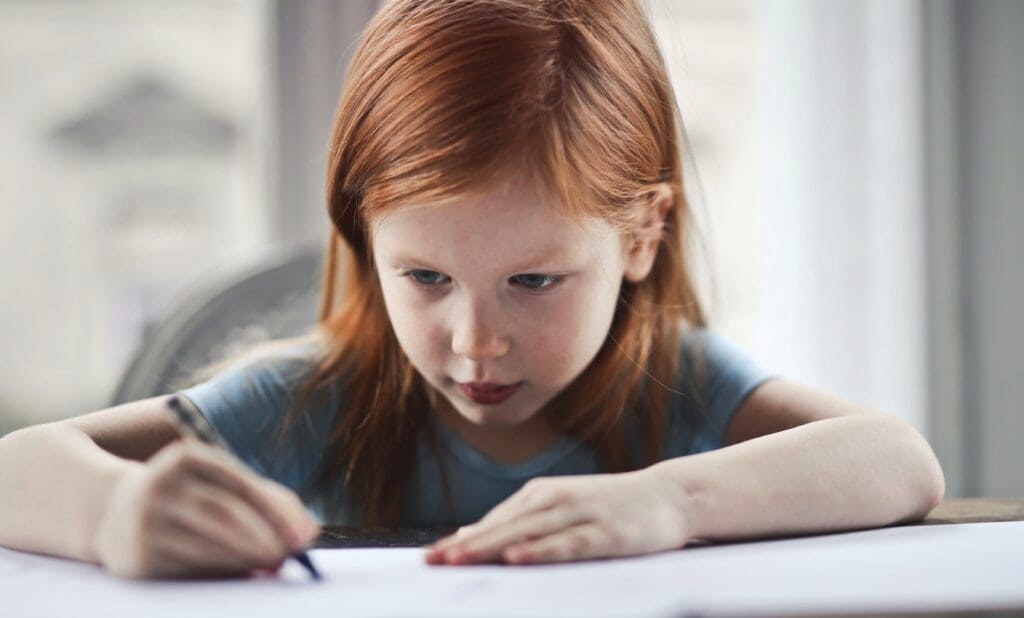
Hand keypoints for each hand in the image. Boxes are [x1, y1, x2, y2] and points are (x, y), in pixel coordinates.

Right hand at [93, 439, 319, 578]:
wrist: (112, 513)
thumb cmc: (188, 496)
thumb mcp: (219, 484)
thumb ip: (269, 500)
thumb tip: (310, 532)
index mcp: (186, 457)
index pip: (240, 484)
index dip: (276, 512)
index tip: (304, 537)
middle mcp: (160, 483)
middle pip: (225, 514)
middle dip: (265, 539)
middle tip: (290, 557)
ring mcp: (144, 520)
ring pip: (209, 544)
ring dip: (248, 559)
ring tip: (272, 565)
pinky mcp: (137, 556)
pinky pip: (190, 569)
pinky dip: (222, 574)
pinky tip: (242, 575)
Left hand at [423, 469, 690, 564]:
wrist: (668, 496)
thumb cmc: (609, 507)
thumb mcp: (560, 508)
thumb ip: (519, 523)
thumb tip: (470, 535)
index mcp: (540, 494)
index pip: (492, 522)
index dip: (460, 540)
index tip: (429, 558)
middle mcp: (553, 500)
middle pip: (502, 528)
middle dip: (465, 546)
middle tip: (431, 563)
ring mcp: (578, 514)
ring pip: (526, 534)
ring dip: (490, 548)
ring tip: (458, 561)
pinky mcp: (603, 532)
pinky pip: (565, 544)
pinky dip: (539, 551)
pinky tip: (517, 559)